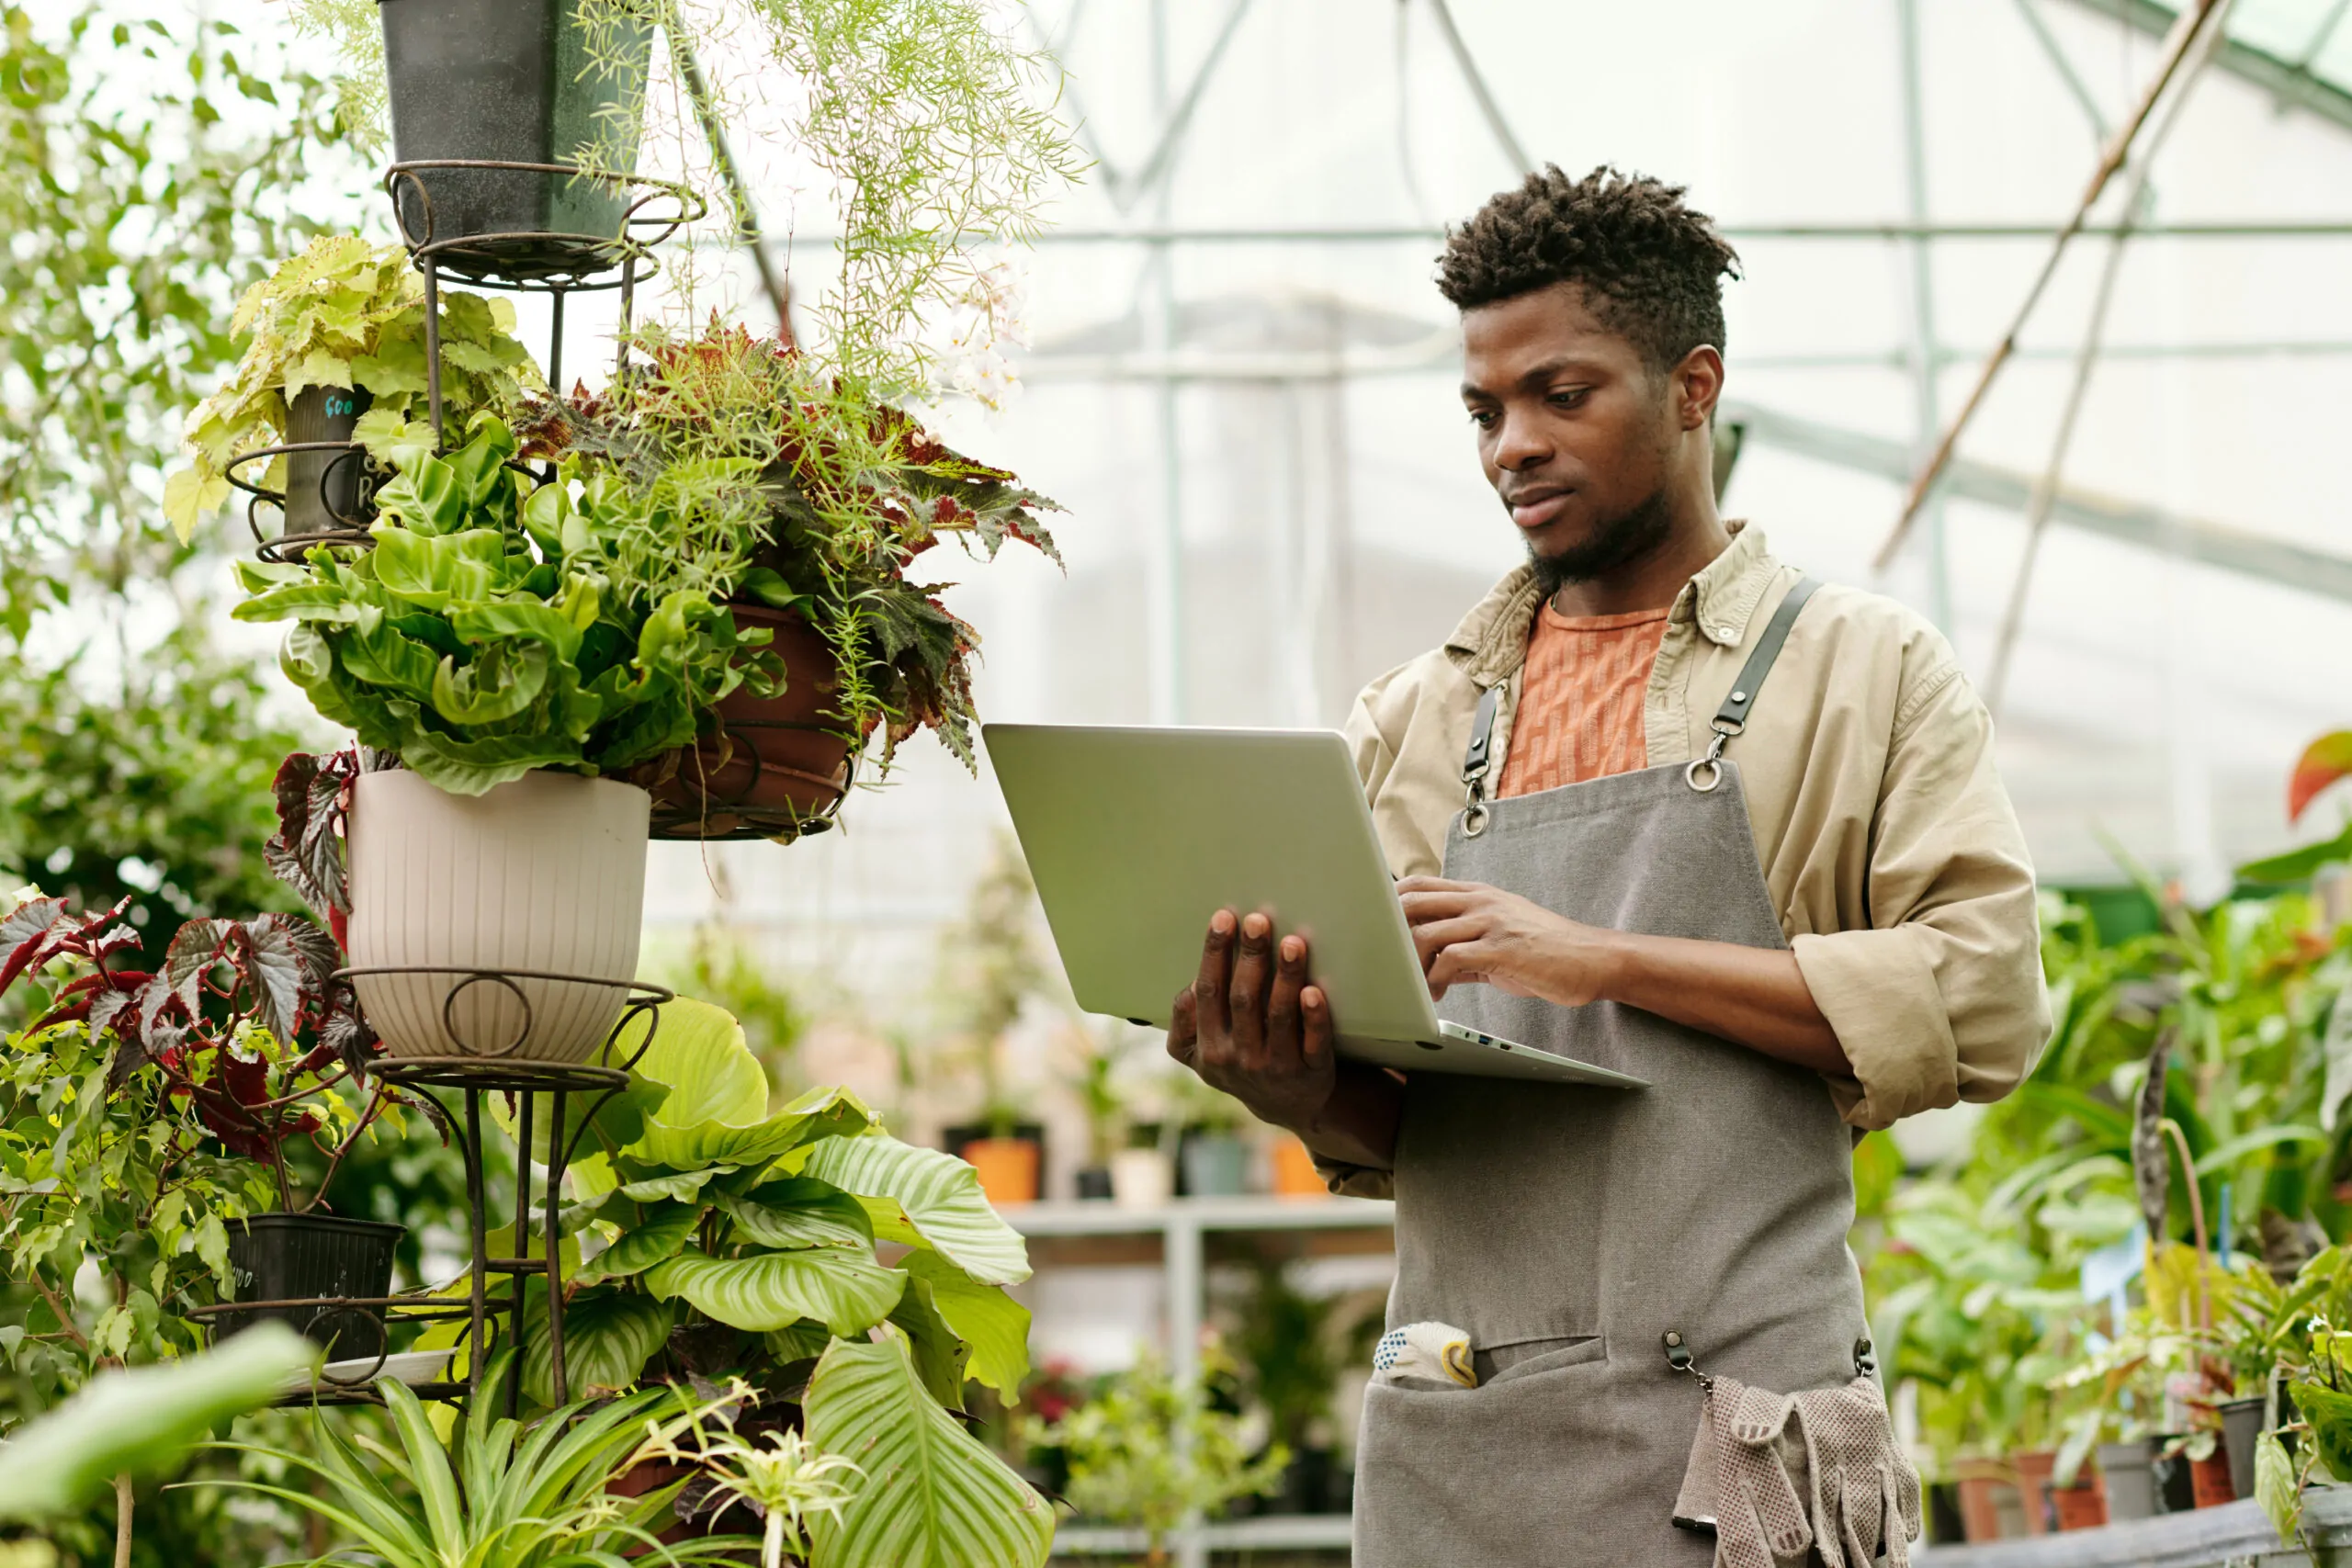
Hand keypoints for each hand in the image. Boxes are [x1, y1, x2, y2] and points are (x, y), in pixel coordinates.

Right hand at [1166, 909, 1335, 1133]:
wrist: (1287, 1106)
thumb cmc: (1240, 1061)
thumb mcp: (1201, 1052)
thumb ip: (1187, 1020)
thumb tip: (1191, 986)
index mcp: (1208, 1047)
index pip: (1208, 992)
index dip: (1214, 954)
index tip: (1224, 918)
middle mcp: (1238, 1058)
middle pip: (1242, 999)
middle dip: (1249, 956)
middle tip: (1258, 921)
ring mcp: (1276, 1067)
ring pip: (1279, 1015)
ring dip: (1285, 977)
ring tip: (1292, 943)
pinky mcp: (1312, 1072)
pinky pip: (1313, 1043)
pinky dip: (1314, 1017)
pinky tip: (1314, 992)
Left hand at [1397, 876, 1619, 1005]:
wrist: (1593, 959)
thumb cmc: (1546, 953)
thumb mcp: (1500, 939)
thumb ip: (1464, 944)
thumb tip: (1429, 963)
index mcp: (1478, 895)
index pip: (1419, 884)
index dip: (1390, 902)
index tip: (1375, 928)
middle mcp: (1480, 901)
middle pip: (1412, 901)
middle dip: (1389, 932)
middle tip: (1385, 961)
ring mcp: (1490, 922)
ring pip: (1425, 931)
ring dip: (1410, 964)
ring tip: (1412, 986)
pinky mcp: (1501, 948)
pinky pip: (1450, 959)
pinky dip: (1434, 980)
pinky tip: (1436, 995)